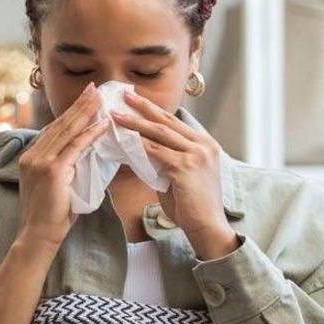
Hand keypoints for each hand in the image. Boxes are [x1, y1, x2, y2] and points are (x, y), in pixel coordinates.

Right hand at [16, 81, 108, 247]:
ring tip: (100, 99)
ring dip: (86, 113)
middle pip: (60, 124)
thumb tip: (85, 152)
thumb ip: (64, 166)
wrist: (37, 235)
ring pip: (67, 131)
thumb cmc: (50, 215)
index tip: (84, 98)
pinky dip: (90, 134)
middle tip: (94, 89)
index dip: (70, 112)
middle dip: (79, 105)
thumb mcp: (54, 184)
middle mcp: (32, 154)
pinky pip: (75, 147)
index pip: (54, 129)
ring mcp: (40, 161)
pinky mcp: (53, 170)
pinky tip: (102, 124)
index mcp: (30, 156)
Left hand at [110, 90, 236, 257]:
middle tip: (125, 95)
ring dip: (135, 123)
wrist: (208, 228)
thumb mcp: (181, 176)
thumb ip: (166, 160)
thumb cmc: (192, 207)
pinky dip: (138, 144)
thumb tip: (142, 150)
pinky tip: (123, 139)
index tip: (136, 102)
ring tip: (116, 115)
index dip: (154, 111)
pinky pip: (156, 151)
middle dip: (143, 107)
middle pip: (167, 121)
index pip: (175, 123)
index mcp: (206, 145)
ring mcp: (196, 154)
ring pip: (159, 133)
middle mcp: (204, 145)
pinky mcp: (186, 166)